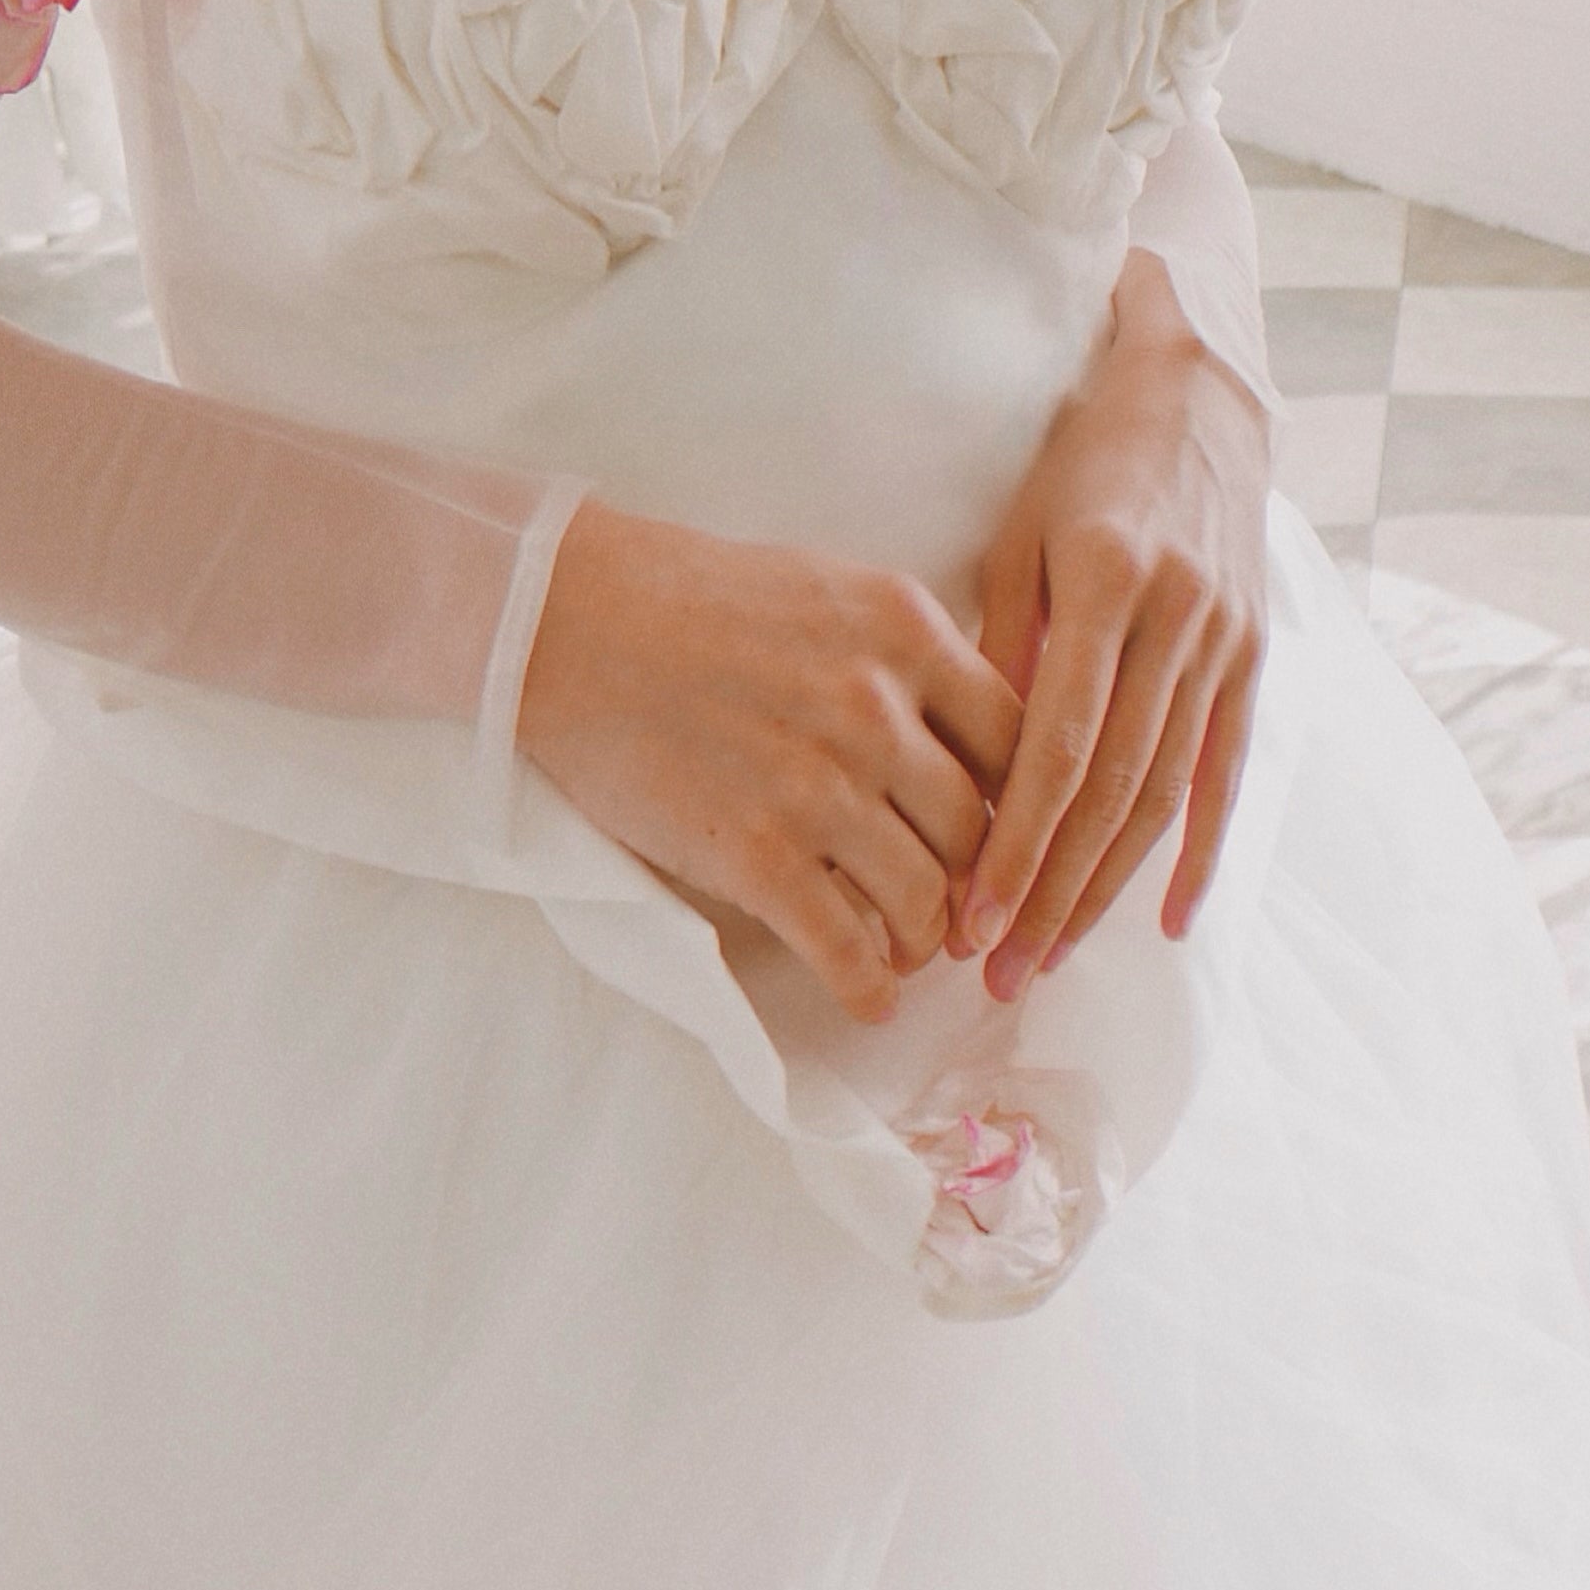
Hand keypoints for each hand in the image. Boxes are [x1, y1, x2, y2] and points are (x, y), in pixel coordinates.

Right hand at [516, 503, 1025, 1028]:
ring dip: (925, 942)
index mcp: (905, 633)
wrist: (567, 620)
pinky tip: (868, 1001)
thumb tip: (963, 730)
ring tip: (909, 953)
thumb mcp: (828, 588)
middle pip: (977, 830)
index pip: (1016, 740)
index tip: (1004, 834)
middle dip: (978, 885)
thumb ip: (903, 652)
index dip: (1021, 802)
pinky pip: (846, 950)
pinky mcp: (757, 856)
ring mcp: (818, 787)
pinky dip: (869, 989)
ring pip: (924, 899)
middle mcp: (877, 710)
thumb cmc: (690, 598)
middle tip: (964, 911)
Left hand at [952, 261, 1269, 997]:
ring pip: (1166, 793)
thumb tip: (967, 768)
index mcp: (1107, 581)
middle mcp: (1177, 617)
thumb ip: (1000, 645)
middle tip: (1000, 971)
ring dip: (1109, 887)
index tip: (973, 917)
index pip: (1059, 745)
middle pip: (1113, 788)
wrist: (1198, 399)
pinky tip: (1168, 920)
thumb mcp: (1017, 535)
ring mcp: (1224, 641)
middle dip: (1053, 890)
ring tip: (1053, 955)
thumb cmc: (1079, 465)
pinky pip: (1225, 771)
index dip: (1016, 842)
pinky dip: (1199, 851)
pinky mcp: (1252, 655)